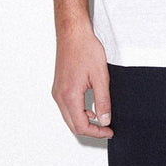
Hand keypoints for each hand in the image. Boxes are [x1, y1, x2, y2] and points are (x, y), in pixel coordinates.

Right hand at [51, 25, 113, 139]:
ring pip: (69, 117)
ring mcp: (57, 91)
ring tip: (100, 117)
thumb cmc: (85, 48)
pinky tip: (89, 107)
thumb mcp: (100, 76)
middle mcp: (60, 96)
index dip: (97, 132)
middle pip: (73, 125)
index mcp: (69, 96)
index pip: (81, 126)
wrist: (73, 33)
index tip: (109, 130)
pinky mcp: (58, 86)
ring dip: (83, 121)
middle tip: (106, 127)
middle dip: (90, 130)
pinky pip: (66, 107)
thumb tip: (105, 120)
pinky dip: (77, 111)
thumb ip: (103, 100)